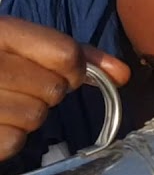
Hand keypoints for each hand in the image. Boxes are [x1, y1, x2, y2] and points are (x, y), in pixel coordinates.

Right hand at [0, 16, 130, 160]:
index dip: (76, 69)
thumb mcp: (22, 44)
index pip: (64, 54)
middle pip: (54, 89)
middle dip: (47, 92)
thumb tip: (122, 75)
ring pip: (36, 117)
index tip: (69, 73)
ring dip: (27, 115)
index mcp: (0, 32)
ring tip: (2, 103)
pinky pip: (14, 142)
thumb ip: (72, 53)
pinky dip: (9, 137)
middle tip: (21, 86)